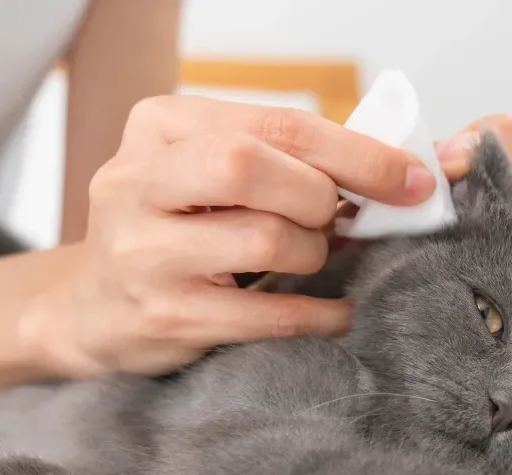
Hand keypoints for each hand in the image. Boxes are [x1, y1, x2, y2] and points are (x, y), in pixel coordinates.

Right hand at [24, 95, 436, 377]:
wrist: (93, 305)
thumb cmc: (177, 229)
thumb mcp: (217, 173)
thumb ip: (297, 159)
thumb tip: (417, 168)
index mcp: (162, 126)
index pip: (277, 124)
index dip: (358, 153)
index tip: (413, 179)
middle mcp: (138, 179)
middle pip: (254, 166)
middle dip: (319, 198)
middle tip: (331, 221)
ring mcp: (142, 250)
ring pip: (265, 239)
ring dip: (312, 254)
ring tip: (307, 258)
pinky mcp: (163, 313)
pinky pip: (266, 314)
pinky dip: (318, 314)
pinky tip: (334, 312)